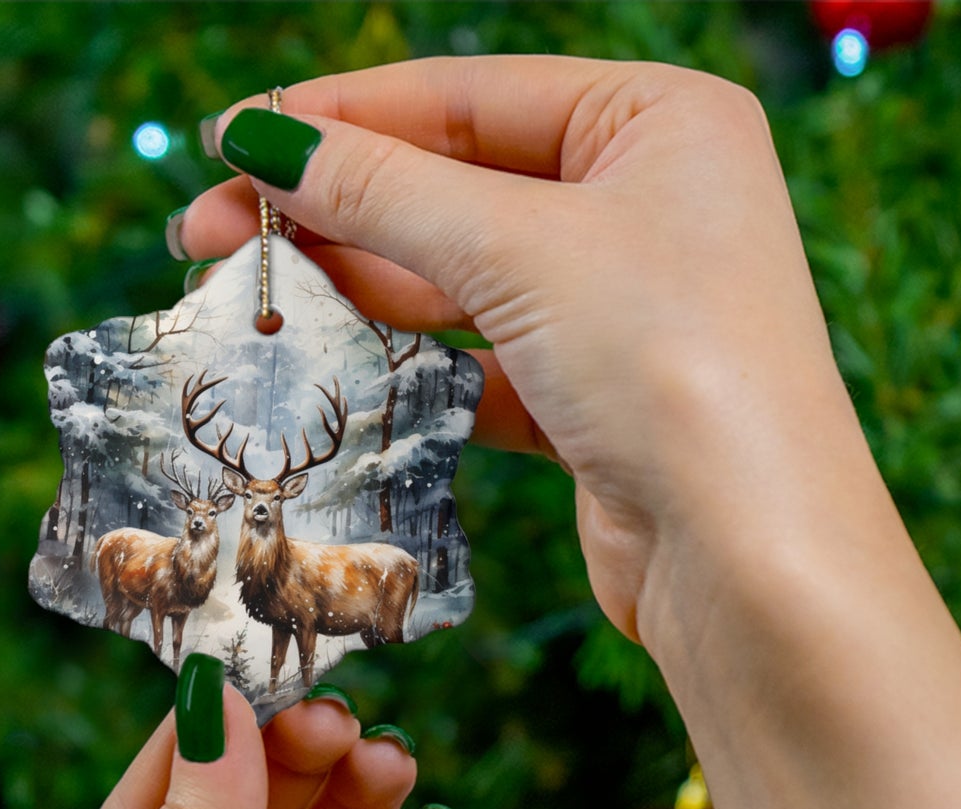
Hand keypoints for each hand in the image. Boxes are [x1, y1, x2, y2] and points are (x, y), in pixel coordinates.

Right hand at [180, 58, 960, 808]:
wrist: (751, 559)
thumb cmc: (673, 366)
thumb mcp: (520, 250)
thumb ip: (385, 191)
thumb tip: (265, 140)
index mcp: (659, 122)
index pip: (468, 96)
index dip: (341, 118)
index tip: (231, 142)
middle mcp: (648, 205)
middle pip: (457, 187)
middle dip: (333, 210)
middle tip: (209, 236)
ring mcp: (624, 309)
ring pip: (462, 281)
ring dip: (359, 289)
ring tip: (250, 299)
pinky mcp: (596, 401)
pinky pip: (482, 363)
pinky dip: (411, 366)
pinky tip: (331, 366)